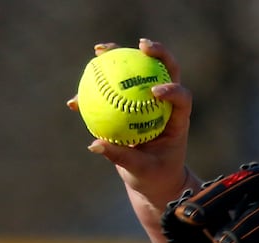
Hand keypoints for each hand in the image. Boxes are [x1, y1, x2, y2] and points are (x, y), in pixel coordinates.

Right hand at [66, 39, 193, 211]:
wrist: (153, 180)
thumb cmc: (154, 177)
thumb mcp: (141, 171)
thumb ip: (121, 156)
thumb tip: (95, 144)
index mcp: (177, 121)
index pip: (182, 98)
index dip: (172, 89)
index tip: (154, 91)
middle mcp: (167, 106)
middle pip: (167, 71)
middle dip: (158, 53)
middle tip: (140, 45)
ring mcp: (151, 102)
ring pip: (140, 72)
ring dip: (121, 57)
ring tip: (99, 50)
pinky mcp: (134, 104)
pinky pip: (116, 91)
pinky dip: (97, 89)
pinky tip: (76, 95)